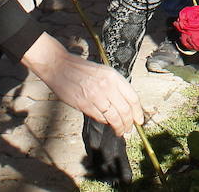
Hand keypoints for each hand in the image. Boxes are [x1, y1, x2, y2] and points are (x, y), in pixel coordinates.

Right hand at [21, 33, 144, 135]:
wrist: (59, 67)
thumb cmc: (81, 70)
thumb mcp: (103, 72)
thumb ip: (115, 87)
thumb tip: (126, 106)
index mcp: (113, 76)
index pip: (132, 97)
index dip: (138, 112)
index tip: (139, 120)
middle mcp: (106, 86)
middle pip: (125, 111)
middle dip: (128, 123)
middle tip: (128, 129)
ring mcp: (95, 96)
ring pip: (113, 118)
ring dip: (118, 127)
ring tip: (119, 131)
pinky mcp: (84, 104)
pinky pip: (100, 118)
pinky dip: (105, 123)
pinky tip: (106, 123)